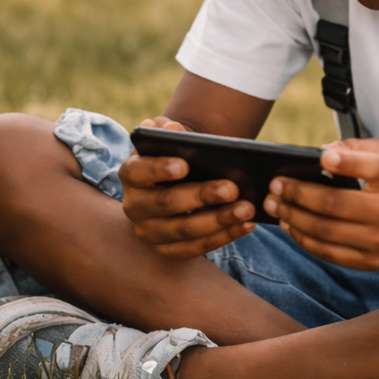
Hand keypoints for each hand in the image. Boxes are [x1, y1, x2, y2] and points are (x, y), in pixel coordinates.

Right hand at [119, 117, 256, 258]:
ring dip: (219, 220)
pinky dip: (224, 237)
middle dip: (201, 196)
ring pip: (185, 230)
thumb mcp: (168, 138)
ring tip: (247, 208)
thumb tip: (172, 129)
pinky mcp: (168, 250)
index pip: (138, 171)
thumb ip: (167, 128)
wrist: (178, 180)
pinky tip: (246, 225)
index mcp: (131, 173)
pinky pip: (197, 248)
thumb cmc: (175, 154)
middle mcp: (135, 205)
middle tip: (232, 188)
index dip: (159, 168)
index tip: (185, 165)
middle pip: (166, 203)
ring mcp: (150, 231)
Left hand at [264, 139, 378, 270]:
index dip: (347, 162)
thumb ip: (358, 147)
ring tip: (274, 204)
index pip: (373, 169)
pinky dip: (303, 238)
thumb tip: (323, 150)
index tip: (321, 155)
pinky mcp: (371, 262)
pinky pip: (329, 253)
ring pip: (326, 232)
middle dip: (297, 193)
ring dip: (293, 217)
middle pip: (335, 204)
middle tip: (275, 184)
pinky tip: (289, 224)